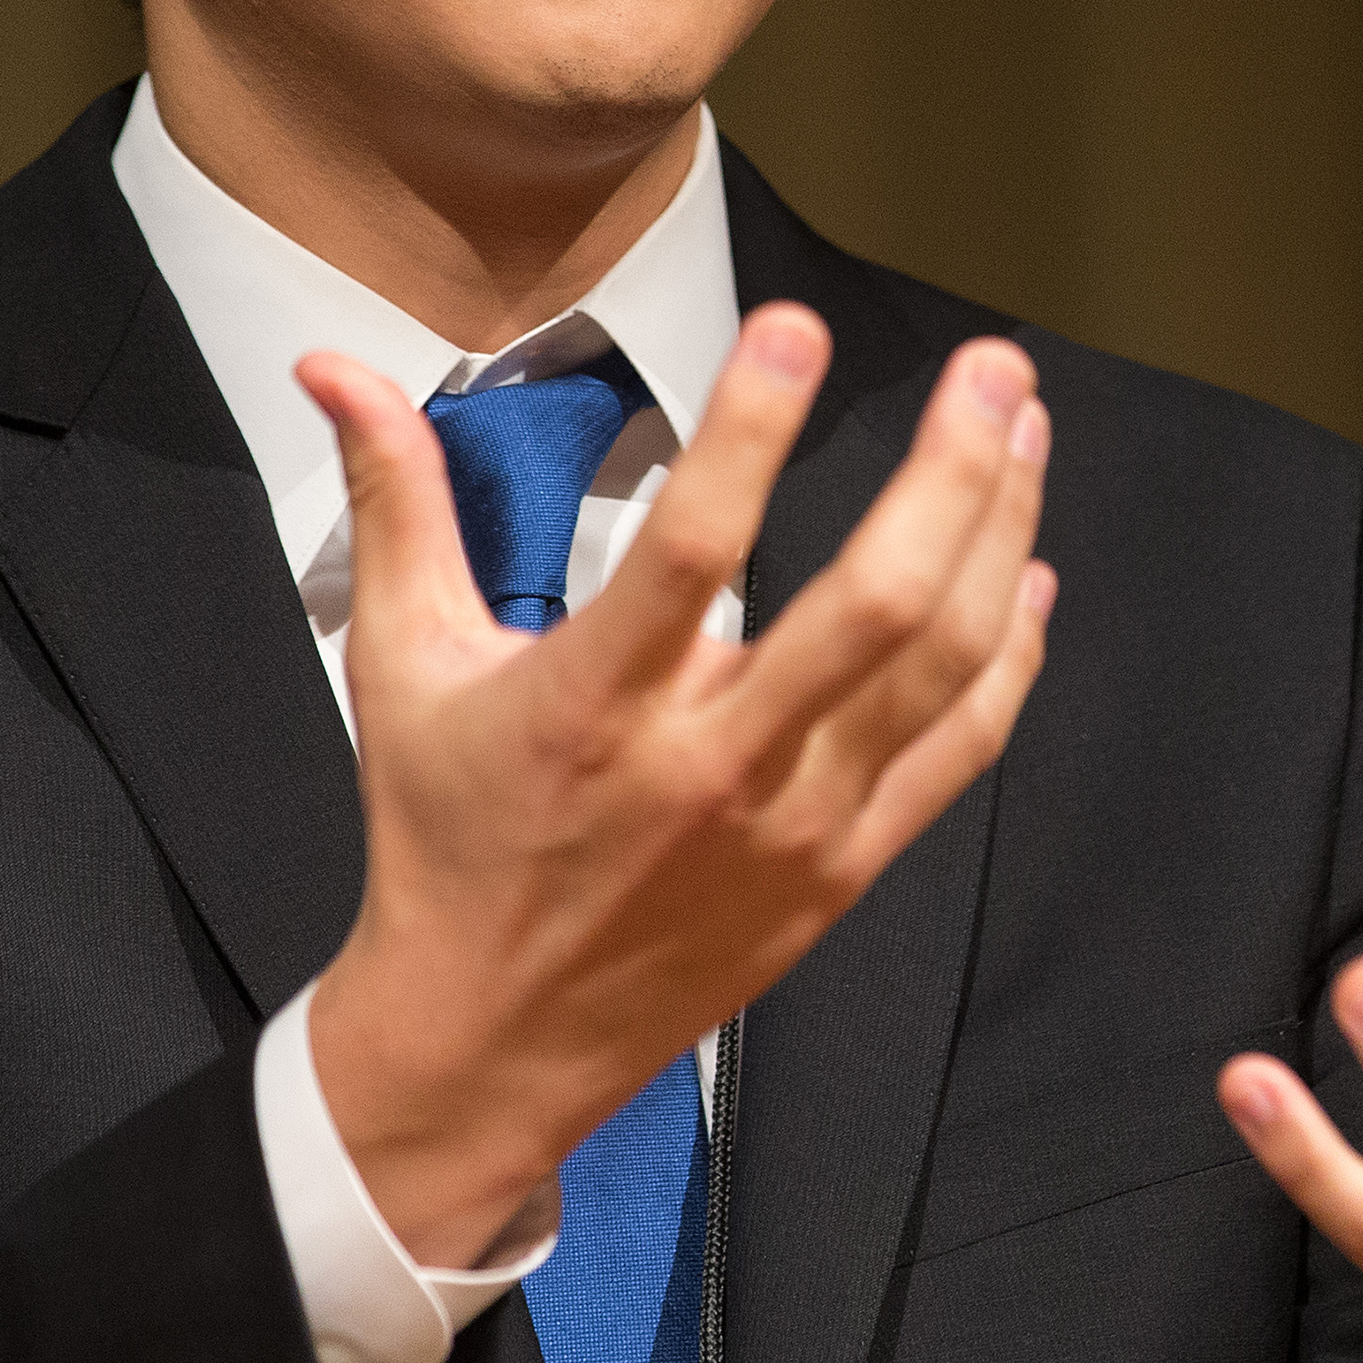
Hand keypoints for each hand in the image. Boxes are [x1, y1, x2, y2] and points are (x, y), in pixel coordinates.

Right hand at [303, 305, 1055, 1267]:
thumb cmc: (444, 833)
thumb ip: (392, 500)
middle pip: (875, 607)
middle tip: (994, 365)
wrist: (490, 1038)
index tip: (797, 324)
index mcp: (593, 704)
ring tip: (1023, 424)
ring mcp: (795, 824)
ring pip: (940, 666)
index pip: (691, 548)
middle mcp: (711, 766)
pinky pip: (959, 749)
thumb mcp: (400, 661)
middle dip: (952, 471)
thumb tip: (334, 365)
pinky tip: (1027, 569)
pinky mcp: (844, 868)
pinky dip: (1008, 655)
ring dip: (998, 534)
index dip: (749, 430)